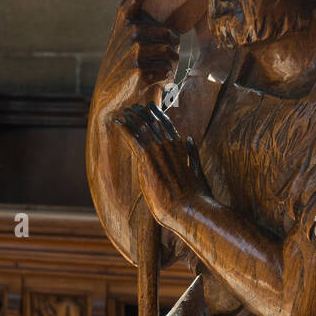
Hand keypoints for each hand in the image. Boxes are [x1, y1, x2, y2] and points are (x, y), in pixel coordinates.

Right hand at [92, 0, 180, 120]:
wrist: (109, 99)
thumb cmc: (123, 71)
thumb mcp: (125, 45)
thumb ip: (141, 31)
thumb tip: (173, 32)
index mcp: (124, 22)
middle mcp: (129, 31)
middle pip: (170, 35)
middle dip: (171, 51)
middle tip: (160, 64)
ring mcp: (134, 48)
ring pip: (172, 53)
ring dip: (169, 66)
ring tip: (155, 73)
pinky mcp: (139, 67)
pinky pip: (167, 69)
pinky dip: (165, 79)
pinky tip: (152, 82)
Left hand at [116, 103, 201, 227]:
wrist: (189, 208)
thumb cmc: (196, 195)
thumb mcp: (197, 169)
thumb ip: (193, 153)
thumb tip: (190, 139)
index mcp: (181, 147)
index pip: (167, 125)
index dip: (157, 114)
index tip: (150, 107)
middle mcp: (169, 145)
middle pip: (153, 123)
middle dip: (142, 114)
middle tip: (132, 108)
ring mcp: (158, 151)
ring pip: (142, 128)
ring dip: (132, 119)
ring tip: (124, 113)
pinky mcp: (147, 160)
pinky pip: (133, 139)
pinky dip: (125, 130)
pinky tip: (118, 123)